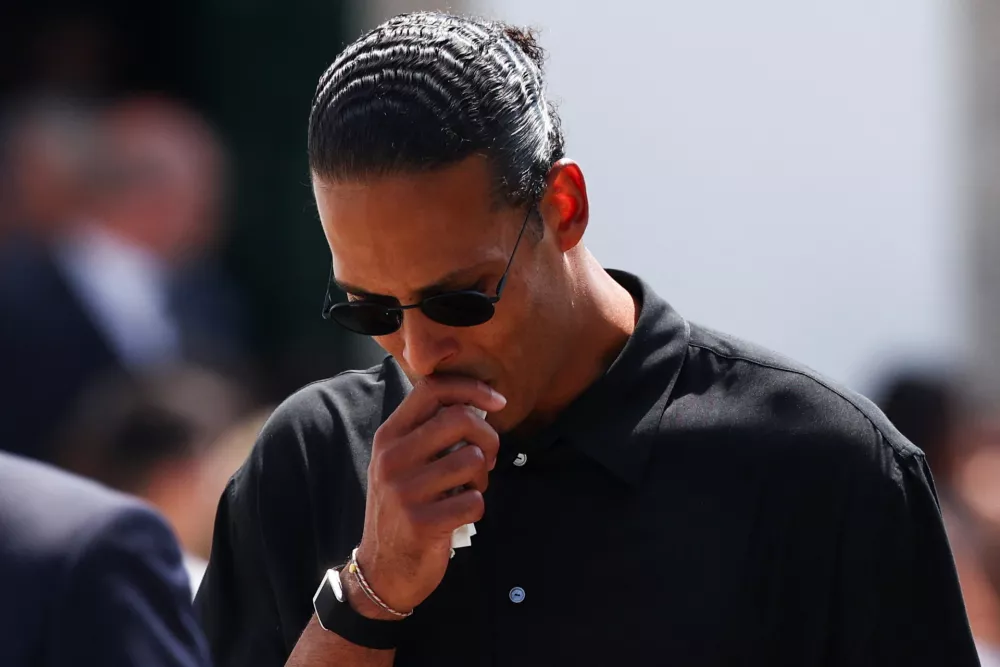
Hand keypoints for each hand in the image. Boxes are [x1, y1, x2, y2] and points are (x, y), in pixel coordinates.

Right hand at [354, 375, 505, 614]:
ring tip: (469, 490)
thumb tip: (480, 407)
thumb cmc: (404, 507)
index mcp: (389, 437)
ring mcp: (404, 491)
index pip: (431, 389)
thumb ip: (430, 433)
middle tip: (488, 458)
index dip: (471, 388)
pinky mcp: (421, 523)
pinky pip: (474, 500)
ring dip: (483, 477)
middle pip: (459, 418)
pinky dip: (476, 507)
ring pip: (472, 459)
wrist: (383, 569)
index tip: (498, 402)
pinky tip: (460, 515)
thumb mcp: (403, 463)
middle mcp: (392, 458)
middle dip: (488, 436)